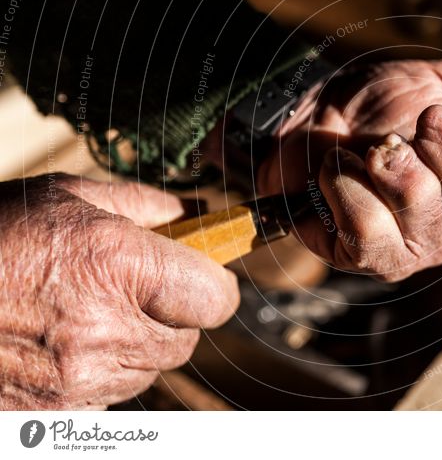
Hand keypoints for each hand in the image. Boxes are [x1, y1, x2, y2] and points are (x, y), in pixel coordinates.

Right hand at [0, 174, 238, 409]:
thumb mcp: (60, 197)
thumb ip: (137, 203)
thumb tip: (185, 213)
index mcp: (117, 264)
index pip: (215, 297)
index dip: (212, 283)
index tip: (201, 273)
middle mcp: (106, 329)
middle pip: (186, 339)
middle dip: (172, 314)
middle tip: (137, 290)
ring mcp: (78, 381)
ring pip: (148, 371)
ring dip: (135, 345)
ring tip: (86, 313)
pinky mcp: (54, 415)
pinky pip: (107, 397)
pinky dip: (100, 373)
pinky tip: (61, 344)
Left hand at [260, 59, 441, 280]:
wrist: (311, 116)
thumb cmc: (384, 104)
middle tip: (422, 118)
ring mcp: (414, 245)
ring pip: (420, 214)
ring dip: (390, 163)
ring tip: (370, 147)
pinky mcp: (364, 257)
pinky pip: (366, 232)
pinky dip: (346, 185)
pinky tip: (338, 170)